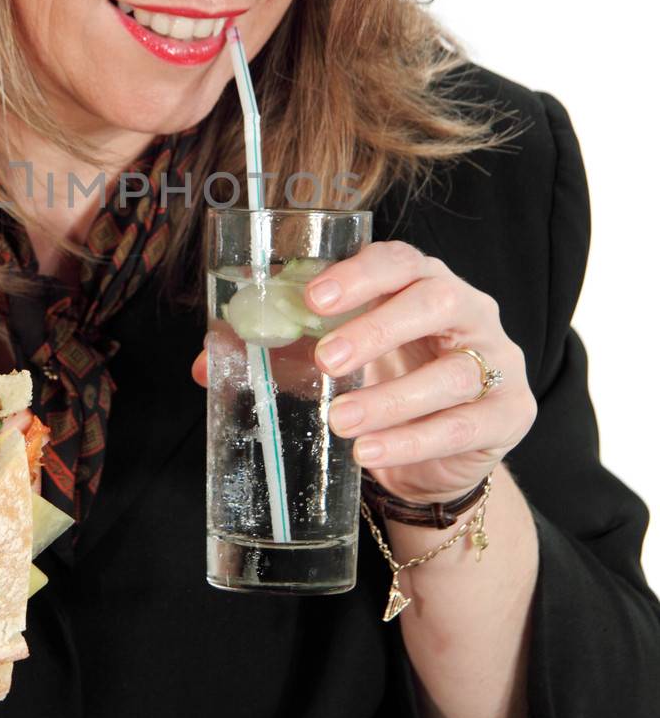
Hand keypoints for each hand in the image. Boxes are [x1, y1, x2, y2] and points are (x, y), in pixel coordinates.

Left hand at [192, 240, 536, 505]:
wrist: (437, 457)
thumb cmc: (383, 386)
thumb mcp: (336, 365)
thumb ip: (280, 355)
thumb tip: (207, 362)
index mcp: (422, 282)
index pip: (399, 260)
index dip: (359, 274)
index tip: (313, 295)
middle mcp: (469, 311)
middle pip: (436, 300)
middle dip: (378, 328)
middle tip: (327, 360)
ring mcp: (497, 361)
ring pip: (453, 372)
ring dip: (391, 399)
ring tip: (339, 423)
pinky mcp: (510, 413)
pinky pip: (465, 425)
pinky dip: (413, 442)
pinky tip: (370, 454)